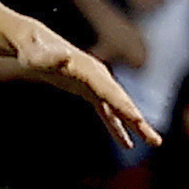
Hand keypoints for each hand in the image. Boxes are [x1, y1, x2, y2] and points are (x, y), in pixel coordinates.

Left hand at [1, 17, 158, 149]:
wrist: (33, 44)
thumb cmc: (33, 51)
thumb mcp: (37, 56)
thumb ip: (49, 58)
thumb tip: (64, 56)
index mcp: (90, 70)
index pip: (110, 92)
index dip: (124, 107)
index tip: (138, 121)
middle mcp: (99, 77)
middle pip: (122, 102)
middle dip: (139, 121)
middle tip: (156, 140)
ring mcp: (97, 84)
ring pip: (119, 109)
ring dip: (136, 126)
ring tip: (153, 142)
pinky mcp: (90, 91)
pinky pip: (108, 112)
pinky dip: (117, 127)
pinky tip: (127, 144)